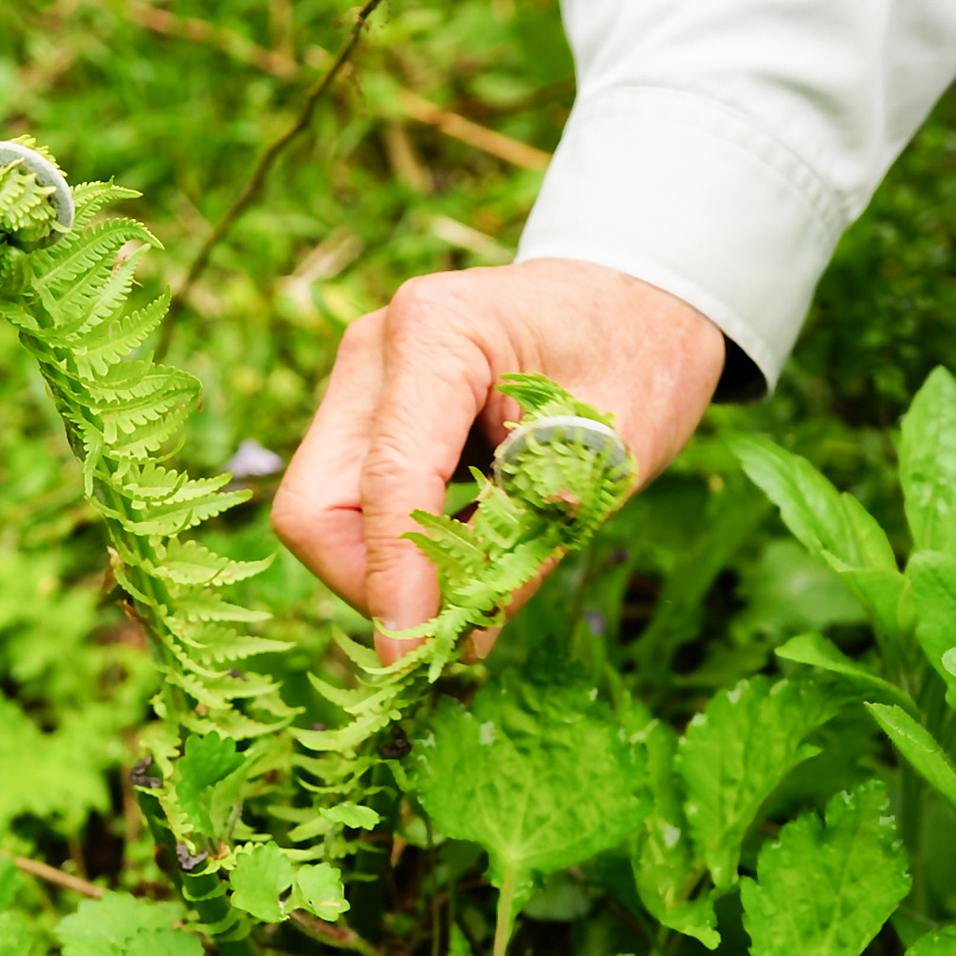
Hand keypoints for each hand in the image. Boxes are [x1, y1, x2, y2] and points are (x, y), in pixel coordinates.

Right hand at [272, 257, 725, 661]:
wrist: (638, 292)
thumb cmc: (639, 354)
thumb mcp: (607, 459)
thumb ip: (528, 544)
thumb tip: (461, 640)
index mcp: (435, 333)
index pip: (388, 483)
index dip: (397, 584)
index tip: (417, 663)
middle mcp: (374, 348)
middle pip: (316, 505)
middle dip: (370, 583)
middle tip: (450, 627)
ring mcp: (360, 379)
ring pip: (320, 511)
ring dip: (382, 570)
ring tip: (472, 587)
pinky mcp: (365, 410)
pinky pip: (349, 503)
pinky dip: (395, 547)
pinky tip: (462, 552)